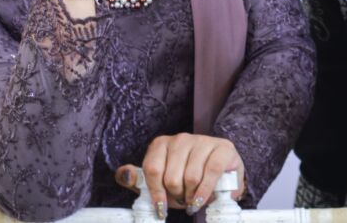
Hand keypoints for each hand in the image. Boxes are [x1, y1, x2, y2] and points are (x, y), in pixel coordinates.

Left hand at [115, 134, 245, 217]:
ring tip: (193, 199)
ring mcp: (202, 141)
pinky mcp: (222, 148)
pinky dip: (206, 191)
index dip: (156, 193)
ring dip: (192, 196)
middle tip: (182, 199)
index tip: (161, 208)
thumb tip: (124, 174)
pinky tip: (203, 199)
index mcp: (161, 144)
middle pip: (172, 177)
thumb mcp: (159, 182)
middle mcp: (180, 139)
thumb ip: (138, 179)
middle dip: (177, 196)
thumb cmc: (185, 179)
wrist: (220, 175)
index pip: (152, 170)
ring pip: (191, 177)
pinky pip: (211, 172)